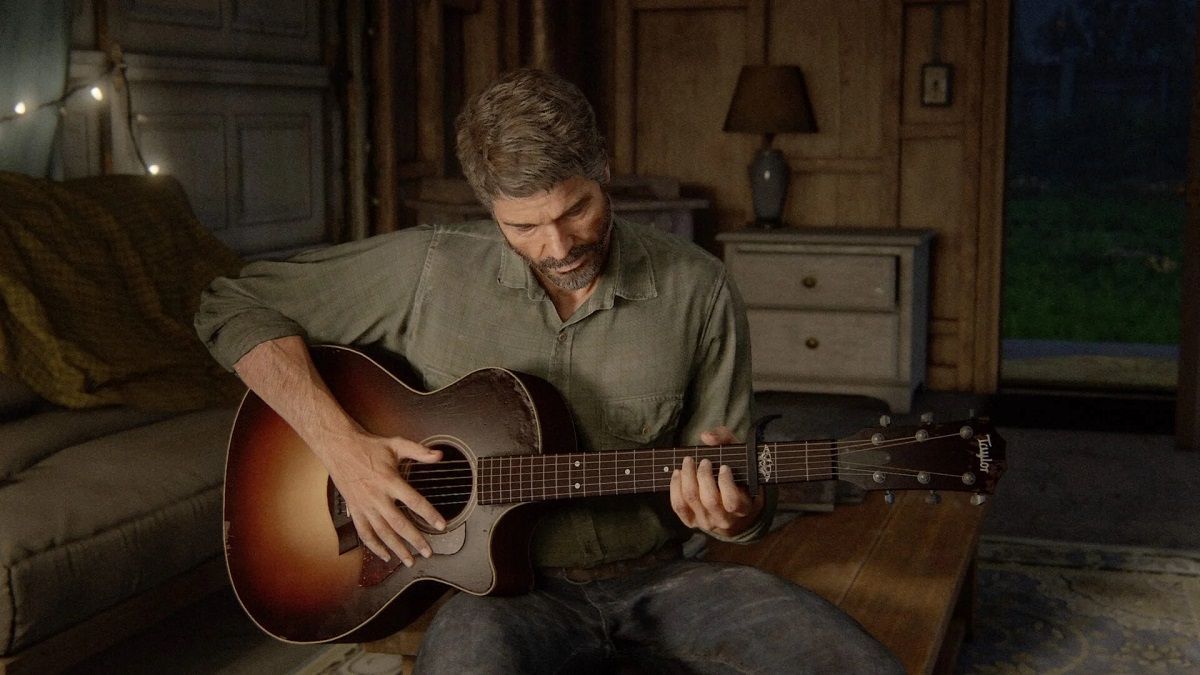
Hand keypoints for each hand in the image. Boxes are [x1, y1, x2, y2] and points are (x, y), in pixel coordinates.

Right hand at [322, 429, 444, 565]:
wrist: (338, 447)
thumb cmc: (368, 446)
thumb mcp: (396, 444)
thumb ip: (419, 451)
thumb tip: (439, 455)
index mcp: (389, 481)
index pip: (414, 501)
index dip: (429, 514)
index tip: (441, 525)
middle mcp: (377, 497)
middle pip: (399, 524)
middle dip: (415, 540)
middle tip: (428, 552)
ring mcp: (364, 506)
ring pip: (382, 533)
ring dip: (396, 549)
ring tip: (409, 560)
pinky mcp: (355, 510)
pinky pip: (364, 533)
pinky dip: (374, 547)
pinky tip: (384, 555)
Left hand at [669, 426, 763, 537]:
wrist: (733, 510)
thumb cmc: (738, 478)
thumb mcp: (741, 459)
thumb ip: (727, 440)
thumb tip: (706, 436)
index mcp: (743, 508)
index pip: (732, 501)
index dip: (725, 482)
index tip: (723, 467)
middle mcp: (725, 520)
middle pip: (709, 500)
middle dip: (703, 476)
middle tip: (704, 461)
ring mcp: (707, 522)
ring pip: (691, 500)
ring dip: (687, 477)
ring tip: (688, 462)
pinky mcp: (691, 522)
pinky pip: (678, 506)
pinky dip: (675, 487)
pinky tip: (677, 473)